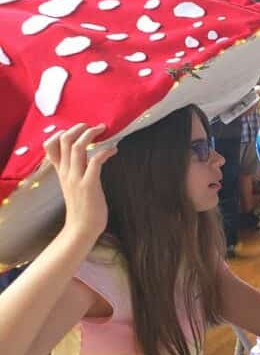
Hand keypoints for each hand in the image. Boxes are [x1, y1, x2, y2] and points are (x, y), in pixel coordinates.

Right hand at [43, 123, 116, 243]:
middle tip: (94, 126)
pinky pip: (95, 161)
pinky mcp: (89, 185)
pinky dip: (105, 151)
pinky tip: (114, 150)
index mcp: (61, 171)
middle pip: (65, 140)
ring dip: (92, 135)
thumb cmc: (82, 206)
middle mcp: (66, 172)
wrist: (82, 228)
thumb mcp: (73, 184)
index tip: (77, 129)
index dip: (61, 132)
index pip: (50, 146)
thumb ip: (75, 170)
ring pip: (78, 147)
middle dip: (80, 128)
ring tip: (104, 131)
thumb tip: (86, 156)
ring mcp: (76, 178)